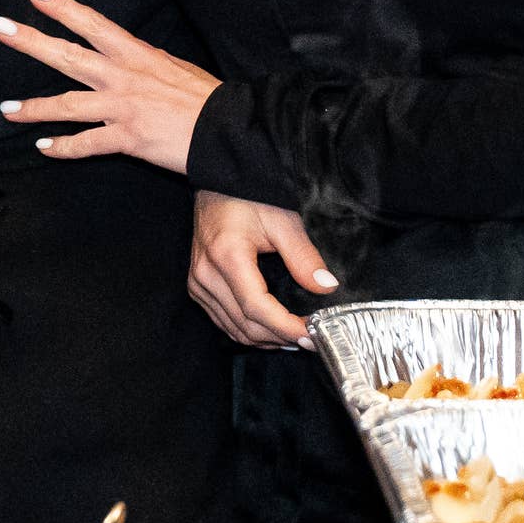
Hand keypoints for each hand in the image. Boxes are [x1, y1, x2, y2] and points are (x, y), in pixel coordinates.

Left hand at [0, 0, 219, 176]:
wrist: (226, 130)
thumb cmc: (205, 98)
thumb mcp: (174, 66)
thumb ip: (145, 61)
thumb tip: (129, 55)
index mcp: (136, 55)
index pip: (93, 24)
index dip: (63, 7)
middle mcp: (123, 77)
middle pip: (68, 56)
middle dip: (31, 41)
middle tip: (1, 28)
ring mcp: (122, 107)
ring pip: (66, 105)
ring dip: (32, 108)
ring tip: (7, 109)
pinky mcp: (127, 138)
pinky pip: (86, 144)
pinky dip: (62, 148)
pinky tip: (44, 148)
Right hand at [190, 191, 337, 348]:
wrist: (215, 183)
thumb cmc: (248, 196)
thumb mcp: (282, 220)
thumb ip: (304, 256)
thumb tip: (326, 287)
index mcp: (226, 257)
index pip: (257, 308)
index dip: (286, 327)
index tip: (312, 335)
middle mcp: (206, 275)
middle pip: (245, 325)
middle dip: (280, 338)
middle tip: (312, 340)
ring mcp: (197, 283)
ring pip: (232, 329)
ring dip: (265, 339)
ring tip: (295, 339)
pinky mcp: (197, 286)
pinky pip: (223, 321)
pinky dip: (248, 331)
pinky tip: (271, 331)